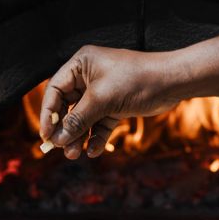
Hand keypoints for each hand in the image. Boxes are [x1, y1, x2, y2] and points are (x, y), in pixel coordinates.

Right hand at [39, 45, 182, 158]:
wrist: (172, 82)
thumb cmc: (137, 80)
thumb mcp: (102, 99)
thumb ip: (78, 119)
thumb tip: (58, 139)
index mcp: (82, 64)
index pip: (55, 89)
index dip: (48, 113)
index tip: (46, 135)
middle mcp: (89, 77)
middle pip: (67, 106)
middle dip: (65, 129)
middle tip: (61, 148)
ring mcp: (103, 92)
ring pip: (83, 118)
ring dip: (79, 137)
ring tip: (75, 154)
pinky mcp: (115, 106)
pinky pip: (100, 124)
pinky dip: (96, 137)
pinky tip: (94, 151)